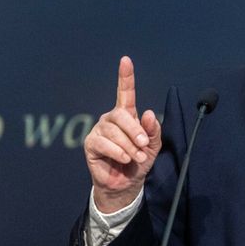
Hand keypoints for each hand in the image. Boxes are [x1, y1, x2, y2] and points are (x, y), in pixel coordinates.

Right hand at [84, 56, 161, 213]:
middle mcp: (111, 118)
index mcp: (127, 115)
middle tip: (143, 146)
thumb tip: (148, 113)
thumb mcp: (153, 147)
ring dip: (129, 147)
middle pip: (122, 116)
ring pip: (115, 132)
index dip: (125, 76)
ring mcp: (100, 130)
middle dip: (136, 132)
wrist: (127, 184)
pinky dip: (118, 153)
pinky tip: (123, 160)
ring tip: (135, 158)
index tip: (125, 60)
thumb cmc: (139, 162)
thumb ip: (153, 131)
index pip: (125, 92)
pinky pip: (105, 144)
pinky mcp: (91, 143)